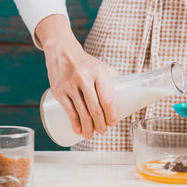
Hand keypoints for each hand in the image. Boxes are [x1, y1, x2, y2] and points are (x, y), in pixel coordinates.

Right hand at [36, 14, 117, 137]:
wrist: (61, 51)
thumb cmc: (85, 62)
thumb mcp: (100, 66)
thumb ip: (113, 79)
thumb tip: (128, 94)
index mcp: (98, 73)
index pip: (107, 99)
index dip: (111, 115)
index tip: (112, 123)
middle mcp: (83, 78)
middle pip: (94, 109)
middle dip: (100, 124)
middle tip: (102, 131)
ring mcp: (69, 85)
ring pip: (81, 113)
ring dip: (87, 128)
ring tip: (91, 135)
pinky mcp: (58, 91)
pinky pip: (69, 112)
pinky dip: (74, 124)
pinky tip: (78, 131)